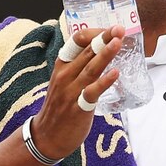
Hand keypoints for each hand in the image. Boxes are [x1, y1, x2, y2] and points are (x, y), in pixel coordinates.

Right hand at [31, 26, 123, 158]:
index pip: (77, 42)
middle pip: (86, 52)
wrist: (46, 136)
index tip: (110, 29)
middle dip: (104, 38)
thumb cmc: (59, 107)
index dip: (94, 33)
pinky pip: (92, 92)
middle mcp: (65, 75)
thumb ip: (79, 68)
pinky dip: (104, 82)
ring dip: (105, 54)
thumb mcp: (64, 82)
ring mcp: (71, 91)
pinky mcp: (78, 107)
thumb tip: (100, 54)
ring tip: (118, 42)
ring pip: (90, 68)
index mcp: (62, 66)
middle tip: (119, 28)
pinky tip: (115, 73)